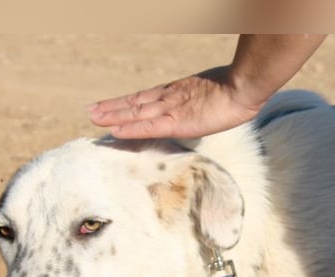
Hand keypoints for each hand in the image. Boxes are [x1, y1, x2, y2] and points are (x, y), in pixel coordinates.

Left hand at [87, 66, 263, 138]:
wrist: (243, 88)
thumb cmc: (236, 92)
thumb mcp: (215, 96)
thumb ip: (204, 101)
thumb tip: (207, 106)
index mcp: (177, 93)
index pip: (145, 99)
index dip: (127, 103)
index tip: (110, 106)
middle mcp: (169, 99)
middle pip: (134, 104)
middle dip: (112, 108)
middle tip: (91, 111)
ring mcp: (171, 108)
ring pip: (135, 113)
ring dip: (113, 116)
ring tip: (93, 118)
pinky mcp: (176, 120)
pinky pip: (148, 126)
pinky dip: (130, 128)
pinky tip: (114, 131)